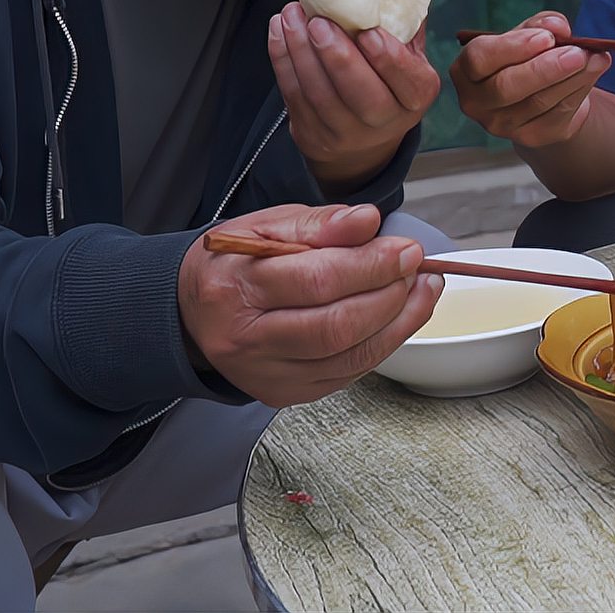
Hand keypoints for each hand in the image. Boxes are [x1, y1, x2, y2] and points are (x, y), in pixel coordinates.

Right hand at [180, 203, 442, 405]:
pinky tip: (399, 317)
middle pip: (336, 326)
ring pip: (349, 356)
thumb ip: (319, 223)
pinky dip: (383, 345)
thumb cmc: (235, 263)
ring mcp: (266, 374)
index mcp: (235, 288)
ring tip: (422, 291)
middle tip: (418, 270)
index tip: (408, 249)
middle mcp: (246, 340)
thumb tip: (367, 221)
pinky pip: (348, 373)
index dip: (371, 265)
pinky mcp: (285, 393)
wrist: (193, 312)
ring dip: (399, 323)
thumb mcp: (266, 226)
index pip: (316, 280)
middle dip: (390, 296)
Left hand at [269, 2, 439, 192]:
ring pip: (320, 94)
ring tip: (291, 16)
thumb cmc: (387, 82)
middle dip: (337, 57)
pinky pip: (293, 95)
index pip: (408, 82)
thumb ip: (405, 24)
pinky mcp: (312, 133)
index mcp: (415, 97)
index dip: (389, 59)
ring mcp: (345, 132)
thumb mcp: (408, 58)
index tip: (369, 32)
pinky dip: (282, 60)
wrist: (362, 138)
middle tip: (319, 22)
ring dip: (301, 51)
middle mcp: (384, 121)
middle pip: (361, 95)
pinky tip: (280, 30)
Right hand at [449, 12, 610, 147]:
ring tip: (595, 57)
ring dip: (573, 77)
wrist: (542, 92)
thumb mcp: (528, 34)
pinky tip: (595, 71)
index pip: (480, 59)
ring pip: (538, 102)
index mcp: (467, 70)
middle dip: (546, 68)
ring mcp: (502, 124)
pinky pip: (558, 113)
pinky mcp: (531, 137)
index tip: (546, 38)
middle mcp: (477, 101)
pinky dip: (581, 89)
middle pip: (507, 88)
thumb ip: (540, 25)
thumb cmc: (527, 56)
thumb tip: (558, 27)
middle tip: (578, 52)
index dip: (513, 47)